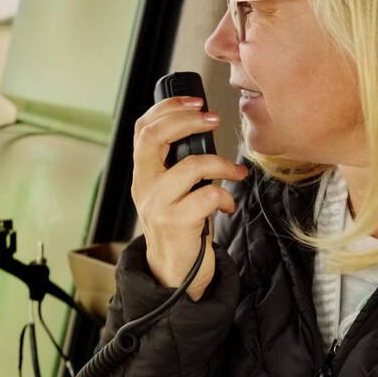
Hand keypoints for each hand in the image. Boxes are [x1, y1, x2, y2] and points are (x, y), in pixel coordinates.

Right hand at [131, 96, 247, 298]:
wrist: (175, 275)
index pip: (142, 128)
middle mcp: (143, 186)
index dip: (168, 107)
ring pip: (191, 166)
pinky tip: (227, 205)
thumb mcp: (171, 193)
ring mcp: (157, 204)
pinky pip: (208, 195)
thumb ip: (177, 166)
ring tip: (236, 172)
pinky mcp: (175, 222)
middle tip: (213, 119)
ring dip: (221, 164)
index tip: (196, 101)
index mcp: (142, 174)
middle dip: (187, 120)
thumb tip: (205, 132)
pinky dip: (225, 197)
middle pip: (153, 137)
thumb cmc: (181, 229)